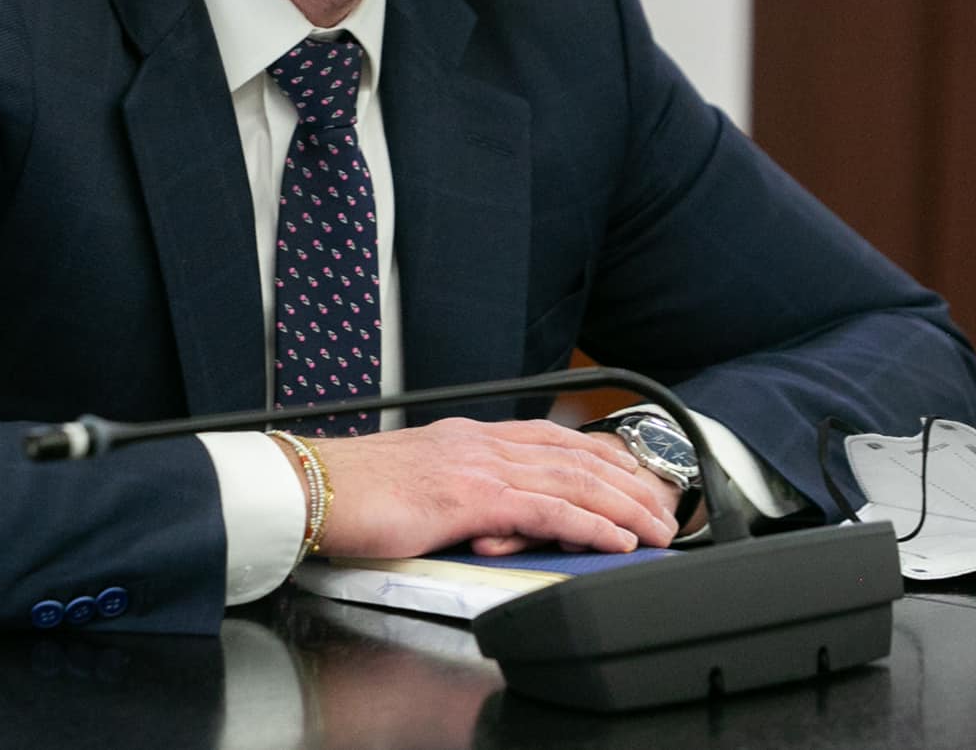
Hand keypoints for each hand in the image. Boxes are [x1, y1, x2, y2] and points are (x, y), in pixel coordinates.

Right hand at [300, 418, 682, 558]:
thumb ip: (457, 490)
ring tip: (657, 528)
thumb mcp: (417, 482)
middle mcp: (479, 442)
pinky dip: (589, 524)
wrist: (311, 487)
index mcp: (467, 436)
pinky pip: (547, 510)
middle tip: (664, 506)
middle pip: (573, 456)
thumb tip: (488, 514)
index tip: (632, 477)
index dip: (598, 456)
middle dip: (626, 481)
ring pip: (571, 480)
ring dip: (623, 506)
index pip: (550, 439)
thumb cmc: (351, 493)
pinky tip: (616, 540)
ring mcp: (477, 465)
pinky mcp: (470, 497)